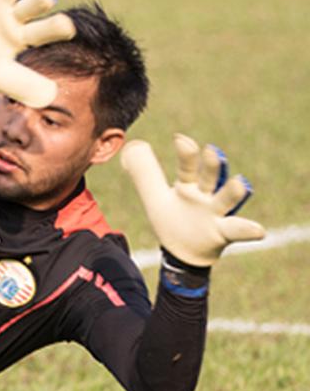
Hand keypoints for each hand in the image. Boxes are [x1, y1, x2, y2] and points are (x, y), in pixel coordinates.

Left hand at [121, 134, 265, 266]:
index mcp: (187, 185)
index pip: (187, 166)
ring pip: (226, 199)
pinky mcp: (223, 232)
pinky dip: (248, 230)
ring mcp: (215, 213)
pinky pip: (237, 230)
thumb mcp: (154, 196)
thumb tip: (131, 146)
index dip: (185, 153)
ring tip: (240, 183)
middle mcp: (205, 195)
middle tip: (211, 151)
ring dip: (233, 192)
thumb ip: (144, 173)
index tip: (180, 139)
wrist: (181, 251)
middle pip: (210, 177)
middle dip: (212, 165)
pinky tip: (259, 231)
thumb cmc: (171, 218)